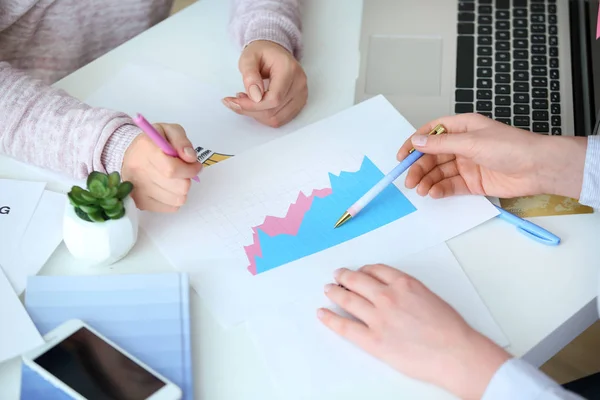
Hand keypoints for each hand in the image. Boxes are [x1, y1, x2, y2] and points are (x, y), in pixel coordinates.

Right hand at [121, 123, 201, 211]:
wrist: (128, 154)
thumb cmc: (153, 143)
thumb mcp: (168, 130)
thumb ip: (182, 141)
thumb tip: (191, 158)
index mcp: (146, 149)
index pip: (172, 169)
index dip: (190, 169)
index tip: (195, 165)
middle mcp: (139, 171)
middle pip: (178, 187)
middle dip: (188, 179)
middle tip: (185, 171)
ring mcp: (138, 189)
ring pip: (177, 199)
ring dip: (182, 189)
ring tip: (175, 179)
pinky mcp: (140, 203)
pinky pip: (171, 208)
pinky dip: (175, 199)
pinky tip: (169, 188)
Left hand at [222, 40, 307, 127]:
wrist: (275, 52)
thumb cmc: (262, 53)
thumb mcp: (249, 57)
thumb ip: (250, 75)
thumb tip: (255, 97)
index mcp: (289, 70)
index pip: (274, 98)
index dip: (253, 105)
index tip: (236, 100)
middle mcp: (299, 84)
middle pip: (274, 111)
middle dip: (250, 110)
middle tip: (235, 100)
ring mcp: (301, 95)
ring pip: (276, 119)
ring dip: (256, 115)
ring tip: (246, 100)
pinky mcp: (299, 103)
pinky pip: (280, 119)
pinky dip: (264, 117)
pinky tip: (256, 105)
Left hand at [318, 264, 510, 399]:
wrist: (455, 353)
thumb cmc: (450, 329)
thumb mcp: (430, 297)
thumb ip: (408, 292)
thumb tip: (394, 293)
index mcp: (403, 283)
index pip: (376, 270)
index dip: (364, 270)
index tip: (360, 271)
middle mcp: (387, 296)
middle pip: (358, 281)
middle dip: (345, 276)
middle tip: (338, 275)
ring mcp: (378, 318)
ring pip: (348, 299)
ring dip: (335, 292)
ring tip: (327, 289)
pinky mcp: (373, 340)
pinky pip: (345, 327)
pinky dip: (330, 319)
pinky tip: (323, 313)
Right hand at [397, 113, 586, 198]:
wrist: (538, 168)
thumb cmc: (510, 147)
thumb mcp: (471, 141)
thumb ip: (441, 143)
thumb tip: (416, 141)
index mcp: (462, 128)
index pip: (431, 133)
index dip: (414, 143)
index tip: (401, 156)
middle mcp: (463, 145)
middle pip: (433, 156)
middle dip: (419, 168)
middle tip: (409, 181)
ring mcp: (467, 164)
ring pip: (439, 173)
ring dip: (428, 181)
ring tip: (420, 190)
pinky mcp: (473, 182)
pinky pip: (451, 186)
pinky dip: (440, 190)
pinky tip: (434, 193)